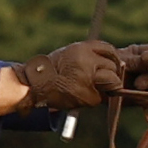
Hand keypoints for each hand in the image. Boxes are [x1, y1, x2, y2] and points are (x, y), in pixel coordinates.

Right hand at [12, 38, 129, 112]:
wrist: (34, 85)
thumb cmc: (50, 70)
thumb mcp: (69, 54)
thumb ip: (89, 56)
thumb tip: (112, 62)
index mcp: (82, 48)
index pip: (109, 50)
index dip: (112, 58)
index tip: (111, 65)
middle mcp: (87, 60)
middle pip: (112, 66)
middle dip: (109, 74)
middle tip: (98, 80)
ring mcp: (88, 78)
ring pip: (112, 81)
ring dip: (104, 86)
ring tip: (87, 87)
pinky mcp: (88, 95)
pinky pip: (100, 97)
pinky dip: (92, 98)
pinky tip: (79, 95)